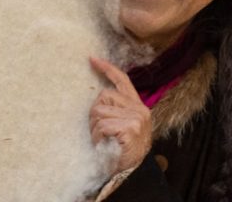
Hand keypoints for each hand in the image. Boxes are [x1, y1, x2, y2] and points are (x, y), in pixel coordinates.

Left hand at [89, 56, 151, 173]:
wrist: (133, 173)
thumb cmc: (124, 150)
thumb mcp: (125, 126)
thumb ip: (117, 110)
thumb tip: (99, 97)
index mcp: (138, 106)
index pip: (123, 80)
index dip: (107, 69)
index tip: (92, 59)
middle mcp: (139, 109)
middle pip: (104, 96)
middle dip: (95, 113)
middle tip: (98, 131)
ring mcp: (136, 118)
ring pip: (99, 111)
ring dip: (95, 128)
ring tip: (102, 140)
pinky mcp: (130, 128)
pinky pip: (102, 125)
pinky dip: (98, 136)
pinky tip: (104, 144)